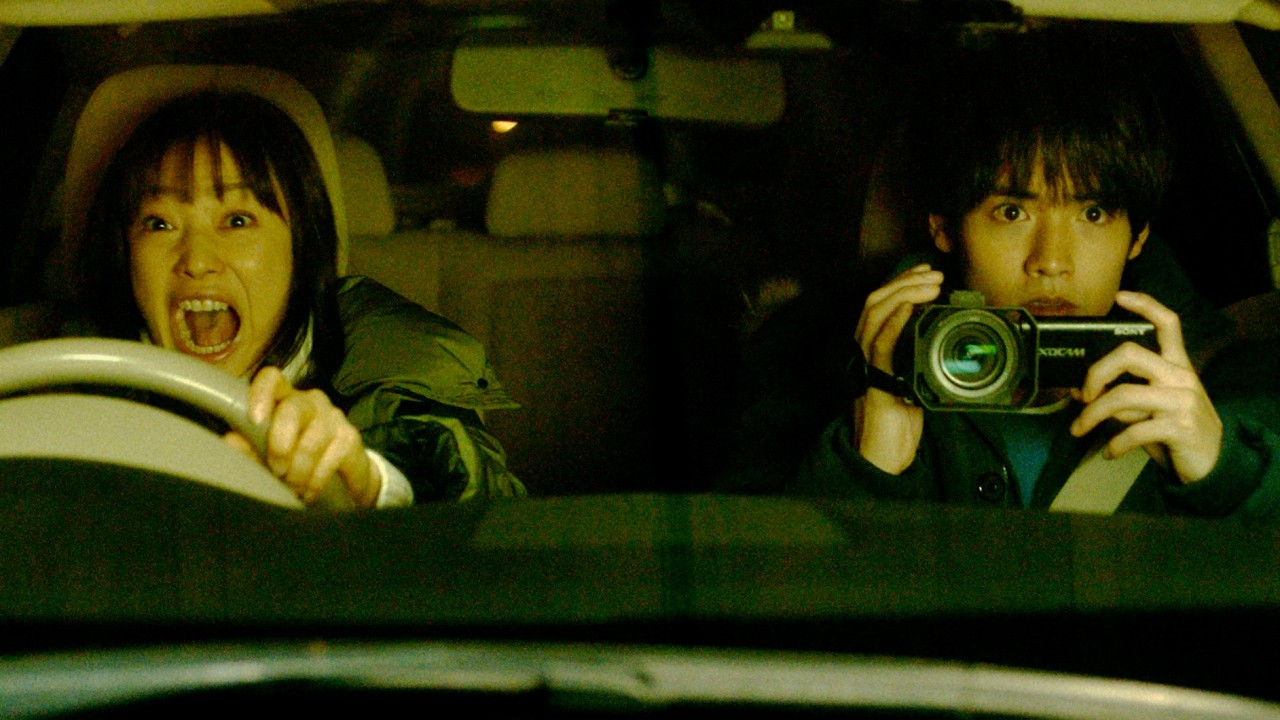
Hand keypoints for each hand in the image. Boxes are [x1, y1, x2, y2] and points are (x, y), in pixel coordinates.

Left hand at [224, 366, 380, 506]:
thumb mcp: (270, 456)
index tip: (255, 419)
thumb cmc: (299, 462)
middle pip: (293, 408)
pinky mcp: (350, 437)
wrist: (345, 480)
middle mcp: (311, 401)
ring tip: (293, 487)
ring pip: (311, 441)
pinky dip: (315, 481)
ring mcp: (333, 417)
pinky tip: (309, 492)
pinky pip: (329, 460)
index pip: (272, 378)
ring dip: (298, 471)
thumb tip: (229, 440)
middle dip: (280, 444)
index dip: (261, 392)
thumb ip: (250, 447)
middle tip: (277, 470)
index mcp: (285, 399)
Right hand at [852, 264, 942, 473]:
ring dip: (903, 293)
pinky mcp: (875, 380)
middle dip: (906, 281)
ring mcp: (868, 363)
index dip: (902, 282)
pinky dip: (894, 322)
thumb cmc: (896, 421)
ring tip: (929, 285)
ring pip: (875, 314)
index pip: (882, 304)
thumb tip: (944, 341)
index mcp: (875, 349)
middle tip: (934, 275)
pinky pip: (880, 344)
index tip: (927, 272)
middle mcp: (866, 350)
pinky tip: (908, 308)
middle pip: (877, 301)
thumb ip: (920, 360)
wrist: (882, 453)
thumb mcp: (913, 382)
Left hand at [1069, 291, 1221, 483]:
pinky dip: (1114, 444)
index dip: (1145, 306)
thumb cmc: (1175, 429)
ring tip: (1080, 428)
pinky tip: (1109, 451)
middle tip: (1083, 395)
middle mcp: (1180, 377)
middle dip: (1096, 373)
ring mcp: (1182, 401)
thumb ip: (1120, 396)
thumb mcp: (1150, 408)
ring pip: (1123, 395)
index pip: (1167, 324)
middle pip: (1129, 354)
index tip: (1120, 297)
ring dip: (1092, 414)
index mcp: (1176, 365)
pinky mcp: (1180, 428)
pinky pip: (1133, 431)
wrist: (1214, 462)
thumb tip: (1079, 392)